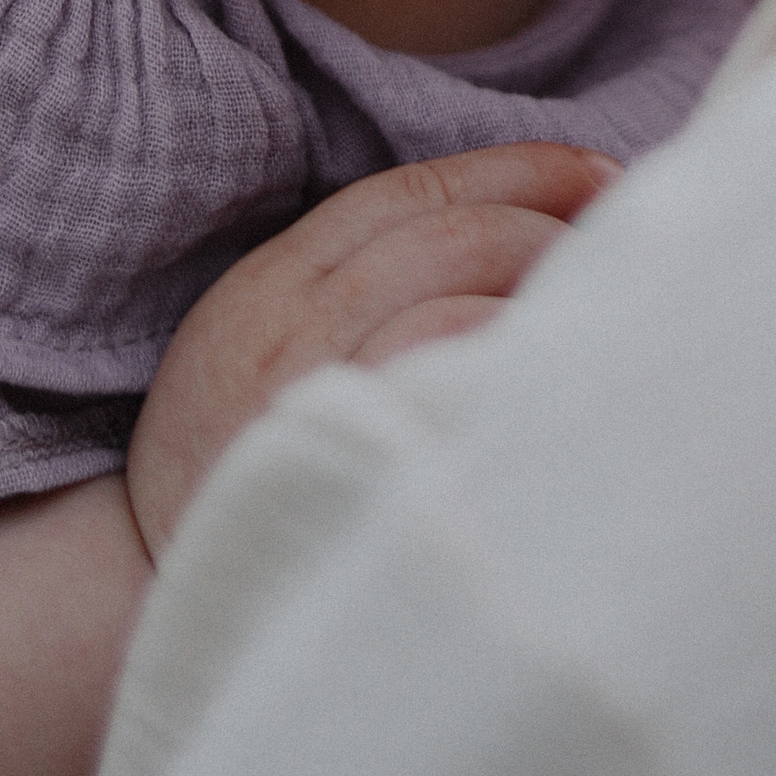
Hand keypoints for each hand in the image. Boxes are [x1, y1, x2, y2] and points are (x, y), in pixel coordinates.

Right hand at [125, 144, 617, 557]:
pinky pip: (448, 398)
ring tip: (604, 312)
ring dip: (544, 298)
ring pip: (458, 307)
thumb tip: (511, 223)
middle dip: (550, 226)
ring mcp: (317, 408)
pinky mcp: (345, 483)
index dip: (519, 169)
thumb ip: (357, 277)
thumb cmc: (235, 463)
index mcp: (269, 284)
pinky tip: (557, 385)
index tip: (600, 172)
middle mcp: (288, 333)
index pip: (413, 192)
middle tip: (626, 239)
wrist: (149, 606)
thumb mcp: (264, 338)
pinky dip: (509, 374)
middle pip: (450, 239)